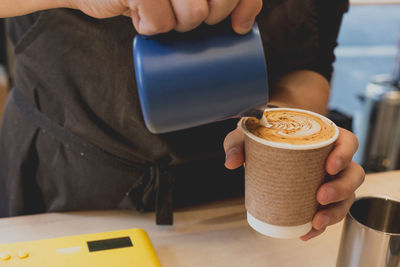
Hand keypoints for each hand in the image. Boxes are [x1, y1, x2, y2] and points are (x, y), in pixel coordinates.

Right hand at [68, 0, 261, 34]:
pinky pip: (161, 24)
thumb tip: (242, 26)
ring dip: (174, 24)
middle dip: (204, 19)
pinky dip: (149, 28)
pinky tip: (137, 12)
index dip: (244, 5)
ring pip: (193, 18)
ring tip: (157, 7)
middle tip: (180, 10)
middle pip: (217, 5)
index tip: (236, 25)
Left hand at [223, 126, 364, 240]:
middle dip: (342, 188)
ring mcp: (330, 180)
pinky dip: (320, 226)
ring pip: (347, 197)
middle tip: (320, 196)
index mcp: (324, 138)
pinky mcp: (321, 197)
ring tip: (316, 221)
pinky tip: (307, 231)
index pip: (348, 142)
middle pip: (353, 173)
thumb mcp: (250, 134)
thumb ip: (237, 142)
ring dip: (336, 211)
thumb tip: (231, 161)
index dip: (344, 154)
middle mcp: (333, 159)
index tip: (329, 166)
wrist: (265, 146)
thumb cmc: (265, 136)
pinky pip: (329, 213)